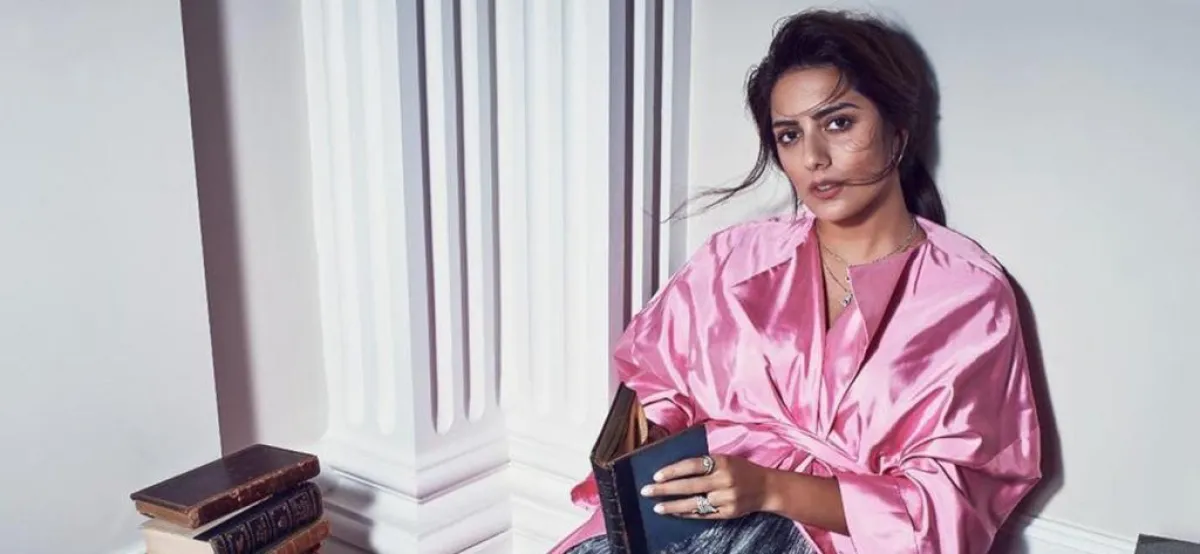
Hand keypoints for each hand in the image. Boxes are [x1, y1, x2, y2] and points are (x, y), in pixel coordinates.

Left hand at [639, 454, 773, 519]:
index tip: (656, 476)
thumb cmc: (741, 470)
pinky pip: (703, 514)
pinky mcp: (727, 513)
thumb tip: (674, 470)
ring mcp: (726, 498)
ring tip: (657, 507)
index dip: (672, 471)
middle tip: (646, 491)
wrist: (767, 488)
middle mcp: (724, 480)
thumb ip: (705, 463)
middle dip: (665, 489)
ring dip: (673, 506)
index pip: (692, 466)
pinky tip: (675, 512)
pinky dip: (687, 513)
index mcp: (722, 462)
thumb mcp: (726, 459)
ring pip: (694, 503)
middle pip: (689, 485)